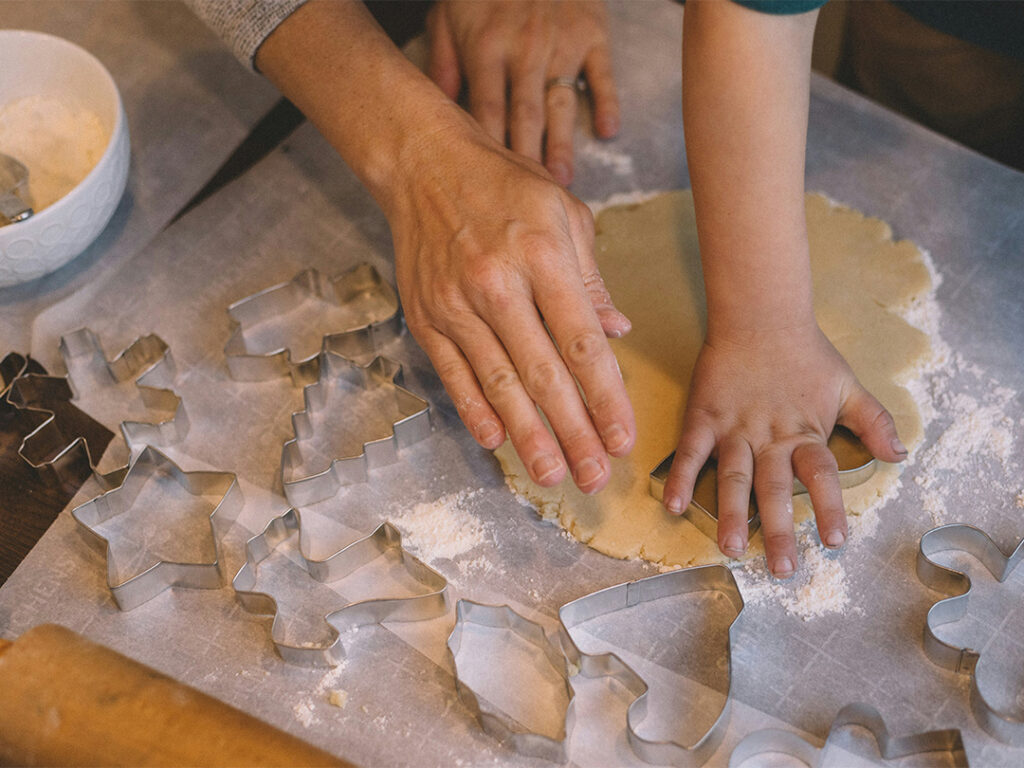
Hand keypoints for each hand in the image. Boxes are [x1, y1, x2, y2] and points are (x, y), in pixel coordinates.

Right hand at [386, 119, 634, 493]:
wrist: (423, 164)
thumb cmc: (503, 185)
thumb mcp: (564, 212)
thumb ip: (591, 277)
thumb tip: (617, 331)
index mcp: (543, 255)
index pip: (582, 342)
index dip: (605, 396)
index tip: (623, 437)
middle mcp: (498, 284)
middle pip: (543, 374)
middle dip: (573, 432)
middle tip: (595, 477)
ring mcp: (456, 304)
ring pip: (498, 384)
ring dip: (527, 436)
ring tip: (551, 475)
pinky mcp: (426, 317)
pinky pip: (453, 374)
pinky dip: (474, 410)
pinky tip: (495, 441)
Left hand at [426, 0, 618, 185]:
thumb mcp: (448, 14)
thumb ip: (442, 60)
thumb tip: (435, 107)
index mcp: (486, 49)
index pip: (486, 111)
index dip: (487, 151)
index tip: (485, 189)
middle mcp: (525, 51)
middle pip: (524, 117)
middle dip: (525, 161)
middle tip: (526, 202)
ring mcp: (562, 44)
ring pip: (561, 102)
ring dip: (562, 144)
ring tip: (561, 180)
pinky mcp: (593, 34)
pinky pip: (602, 74)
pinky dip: (608, 102)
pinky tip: (609, 131)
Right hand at [660, 322, 906, 577]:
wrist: (760, 317)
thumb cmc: (806, 354)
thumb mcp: (848, 386)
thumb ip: (873, 421)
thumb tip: (900, 456)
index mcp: (805, 432)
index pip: (820, 475)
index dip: (827, 507)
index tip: (834, 541)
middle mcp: (769, 437)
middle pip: (774, 488)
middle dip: (777, 529)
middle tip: (782, 568)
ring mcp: (734, 429)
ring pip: (733, 477)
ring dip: (731, 514)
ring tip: (731, 549)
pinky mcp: (704, 418)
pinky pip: (690, 451)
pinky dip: (679, 476)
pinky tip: (671, 505)